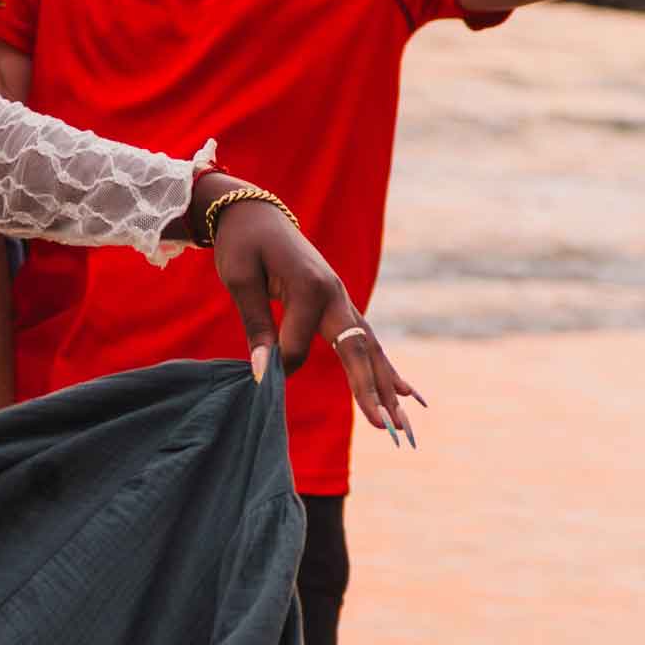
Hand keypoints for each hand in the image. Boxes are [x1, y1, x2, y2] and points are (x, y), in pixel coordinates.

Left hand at [206, 188, 423, 442]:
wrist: (256, 214)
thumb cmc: (242, 244)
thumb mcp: (239, 279)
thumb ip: (256, 325)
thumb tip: (264, 371)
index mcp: (310, 287)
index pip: (298, 345)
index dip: (279, 364)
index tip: (261, 375)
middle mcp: (335, 294)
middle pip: (356, 351)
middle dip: (371, 392)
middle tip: (388, 429)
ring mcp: (342, 299)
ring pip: (368, 349)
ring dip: (385, 386)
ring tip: (404, 423)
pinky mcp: (340, 305)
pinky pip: (365, 341)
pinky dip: (384, 368)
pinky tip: (406, 393)